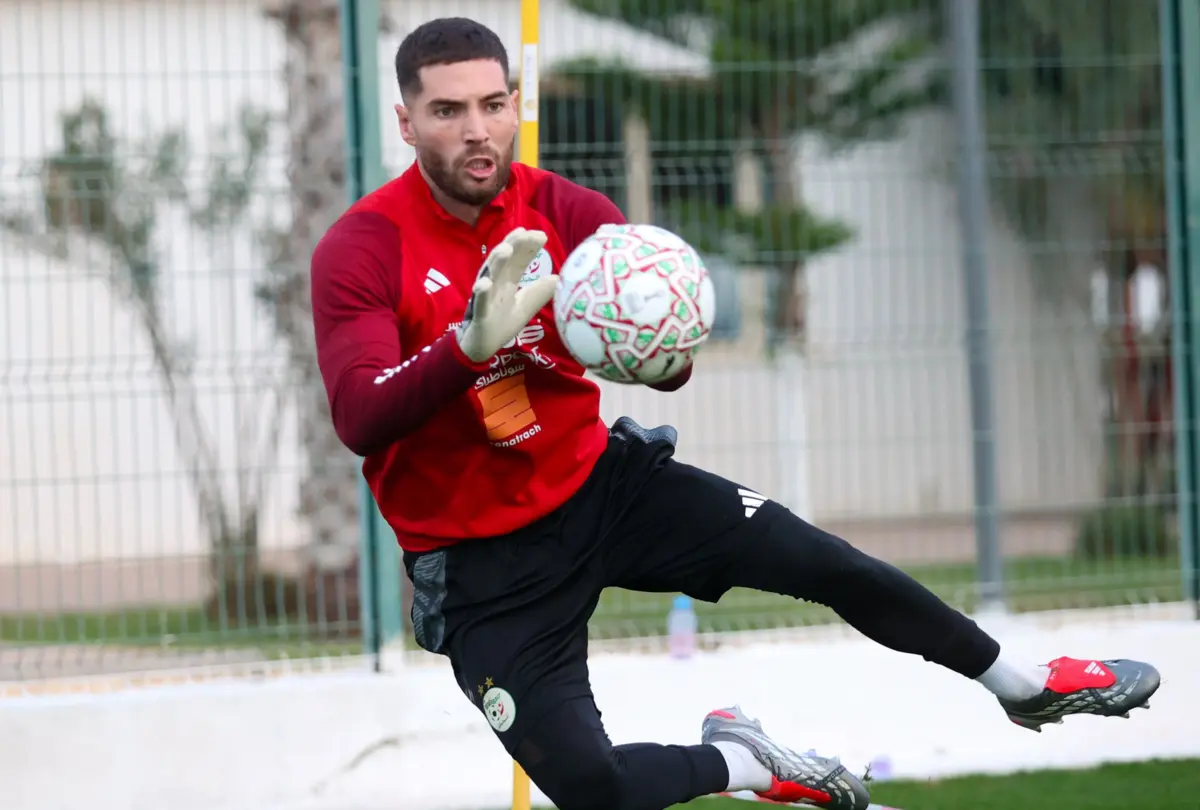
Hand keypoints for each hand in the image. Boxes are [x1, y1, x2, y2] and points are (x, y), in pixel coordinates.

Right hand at [456, 228, 554, 362]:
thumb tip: (559, 277)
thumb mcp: (526, 306)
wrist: (482, 345)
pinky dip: (481, 292)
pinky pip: (479, 302)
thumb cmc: (502, 322)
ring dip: (496, 262)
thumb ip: (540, 292)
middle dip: (514, 245)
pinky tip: (485, 284)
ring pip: (490, 275)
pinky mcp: (479, 313)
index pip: (518, 259)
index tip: (541, 235)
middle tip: (525, 233)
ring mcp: (486, 297)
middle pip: (504, 260)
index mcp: (507, 280)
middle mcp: (496, 283)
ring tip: (506, 249)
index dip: (528, 247)